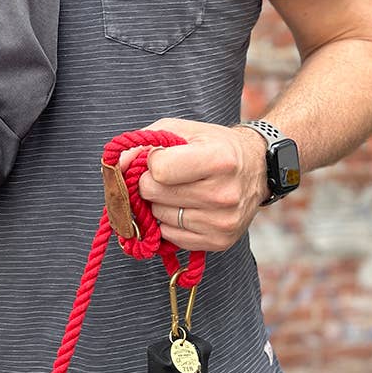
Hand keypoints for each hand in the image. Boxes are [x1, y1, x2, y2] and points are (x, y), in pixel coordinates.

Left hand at [117, 118, 268, 251]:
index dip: (151, 161)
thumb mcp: (179, 130)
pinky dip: (169, 222)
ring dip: (158, 203)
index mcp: (218, 159)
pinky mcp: (220, 242)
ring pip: (158, 216)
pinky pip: (170, 236)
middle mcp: (224, 194)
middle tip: (167, 176)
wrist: (256, 168)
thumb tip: (116, 166)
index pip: (158, 170)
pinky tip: (185, 207)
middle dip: (150, 182)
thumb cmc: (212, 144)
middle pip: (153, 193)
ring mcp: (223, 222)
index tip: (163, 156)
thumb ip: (142, 143)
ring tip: (179, 190)